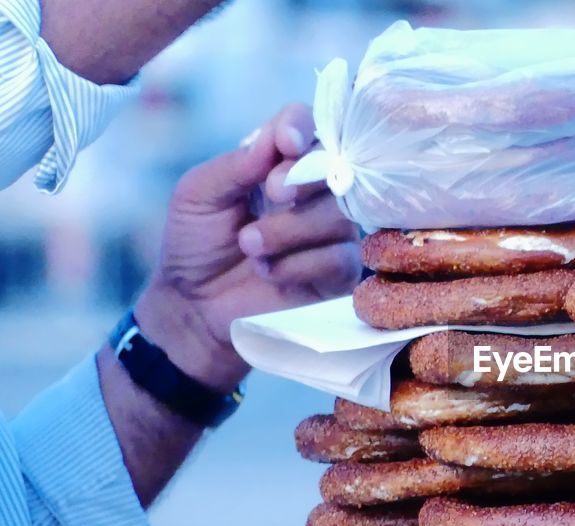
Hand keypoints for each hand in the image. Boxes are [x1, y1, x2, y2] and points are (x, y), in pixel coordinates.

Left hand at [134, 103, 360, 391]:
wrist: (193, 307)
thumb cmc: (194, 245)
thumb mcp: (198, 194)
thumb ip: (237, 163)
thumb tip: (277, 138)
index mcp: (277, 164)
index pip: (306, 128)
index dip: (301, 129)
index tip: (285, 143)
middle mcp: (312, 193)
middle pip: (334, 168)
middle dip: (302, 180)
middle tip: (271, 194)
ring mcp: (330, 233)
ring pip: (338, 216)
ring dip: (289, 229)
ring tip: (250, 247)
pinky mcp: (339, 273)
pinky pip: (339, 258)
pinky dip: (299, 264)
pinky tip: (269, 273)